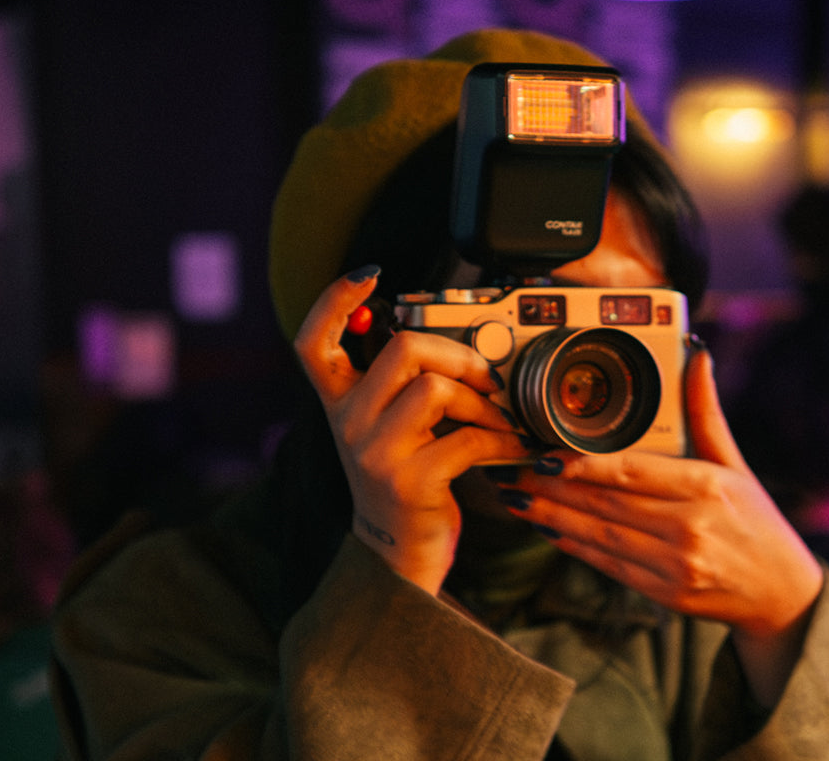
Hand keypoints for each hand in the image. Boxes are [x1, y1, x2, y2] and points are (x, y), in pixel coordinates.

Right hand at [294, 268, 528, 593]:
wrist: (395, 555)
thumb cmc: (403, 478)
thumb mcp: (386, 426)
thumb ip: (401, 383)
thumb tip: (455, 339)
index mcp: (338, 401)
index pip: (313, 340)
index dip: (334, 299)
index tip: (368, 272)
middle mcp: (347, 423)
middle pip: (403, 349)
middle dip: (459, 354)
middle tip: (484, 376)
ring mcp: (375, 454)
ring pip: (436, 388)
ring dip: (482, 400)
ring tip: (498, 419)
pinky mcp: (409, 482)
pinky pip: (468, 440)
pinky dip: (503, 441)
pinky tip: (515, 449)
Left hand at [502, 346, 823, 703]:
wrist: (781, 593)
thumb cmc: (756, 521)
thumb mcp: (736, 464)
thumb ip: (706, 412)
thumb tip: (696, 355)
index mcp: (707, 488)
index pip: (632, 472)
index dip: (582, 464)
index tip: (544, 453)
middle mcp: (690, 527)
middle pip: (606, 503)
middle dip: (553, 487)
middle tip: (514, 471)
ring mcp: (676, 565)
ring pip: (600, 535)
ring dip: (553, 517)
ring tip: (518, 499)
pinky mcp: (666, 593)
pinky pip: (609, 565)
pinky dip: (576, 546)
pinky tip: (549, 529)